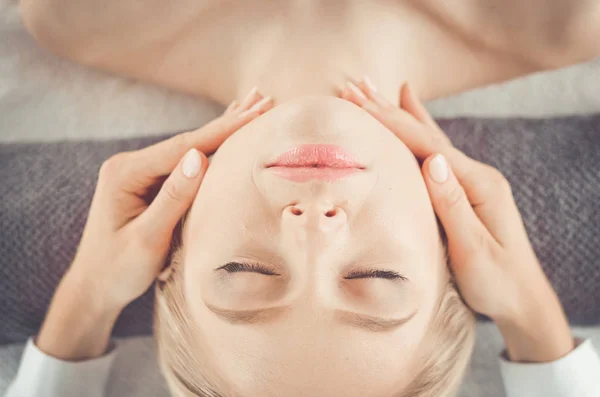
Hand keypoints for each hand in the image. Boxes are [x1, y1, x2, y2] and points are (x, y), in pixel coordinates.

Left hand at [37, 88, 273, 359]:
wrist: (94, 289)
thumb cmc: (118, 270)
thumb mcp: (147, 238)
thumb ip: (173, 197)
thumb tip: (199, 156)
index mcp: (126, 173)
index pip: (183, 147)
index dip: (222, 131)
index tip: (254, 115)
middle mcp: (130, 165)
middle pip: (188, 140)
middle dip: (228, 122)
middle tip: (264, 100)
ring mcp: (139, 173)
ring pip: (189, 148)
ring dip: (222, 130)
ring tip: (252, 105)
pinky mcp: (148, 184)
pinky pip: (184, 163)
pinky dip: (209, 147)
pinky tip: (224, 132)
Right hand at [341, 78, 573, 362]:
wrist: (521, 298)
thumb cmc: (497, 280)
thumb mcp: (474, 249)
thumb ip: (453, 204)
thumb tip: (433, 161)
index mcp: (477, 184)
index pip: (428, 147)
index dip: (394, 125)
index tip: (361, 105)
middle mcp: (475, 175)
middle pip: (426, 135)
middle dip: (389, 111)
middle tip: (355, 87)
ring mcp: (470, 180)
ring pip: (429, 138)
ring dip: (400, 114)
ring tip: (376, 88)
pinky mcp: (463, 190)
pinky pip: (434, 153)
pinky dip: (419, 130)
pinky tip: (412, 113)